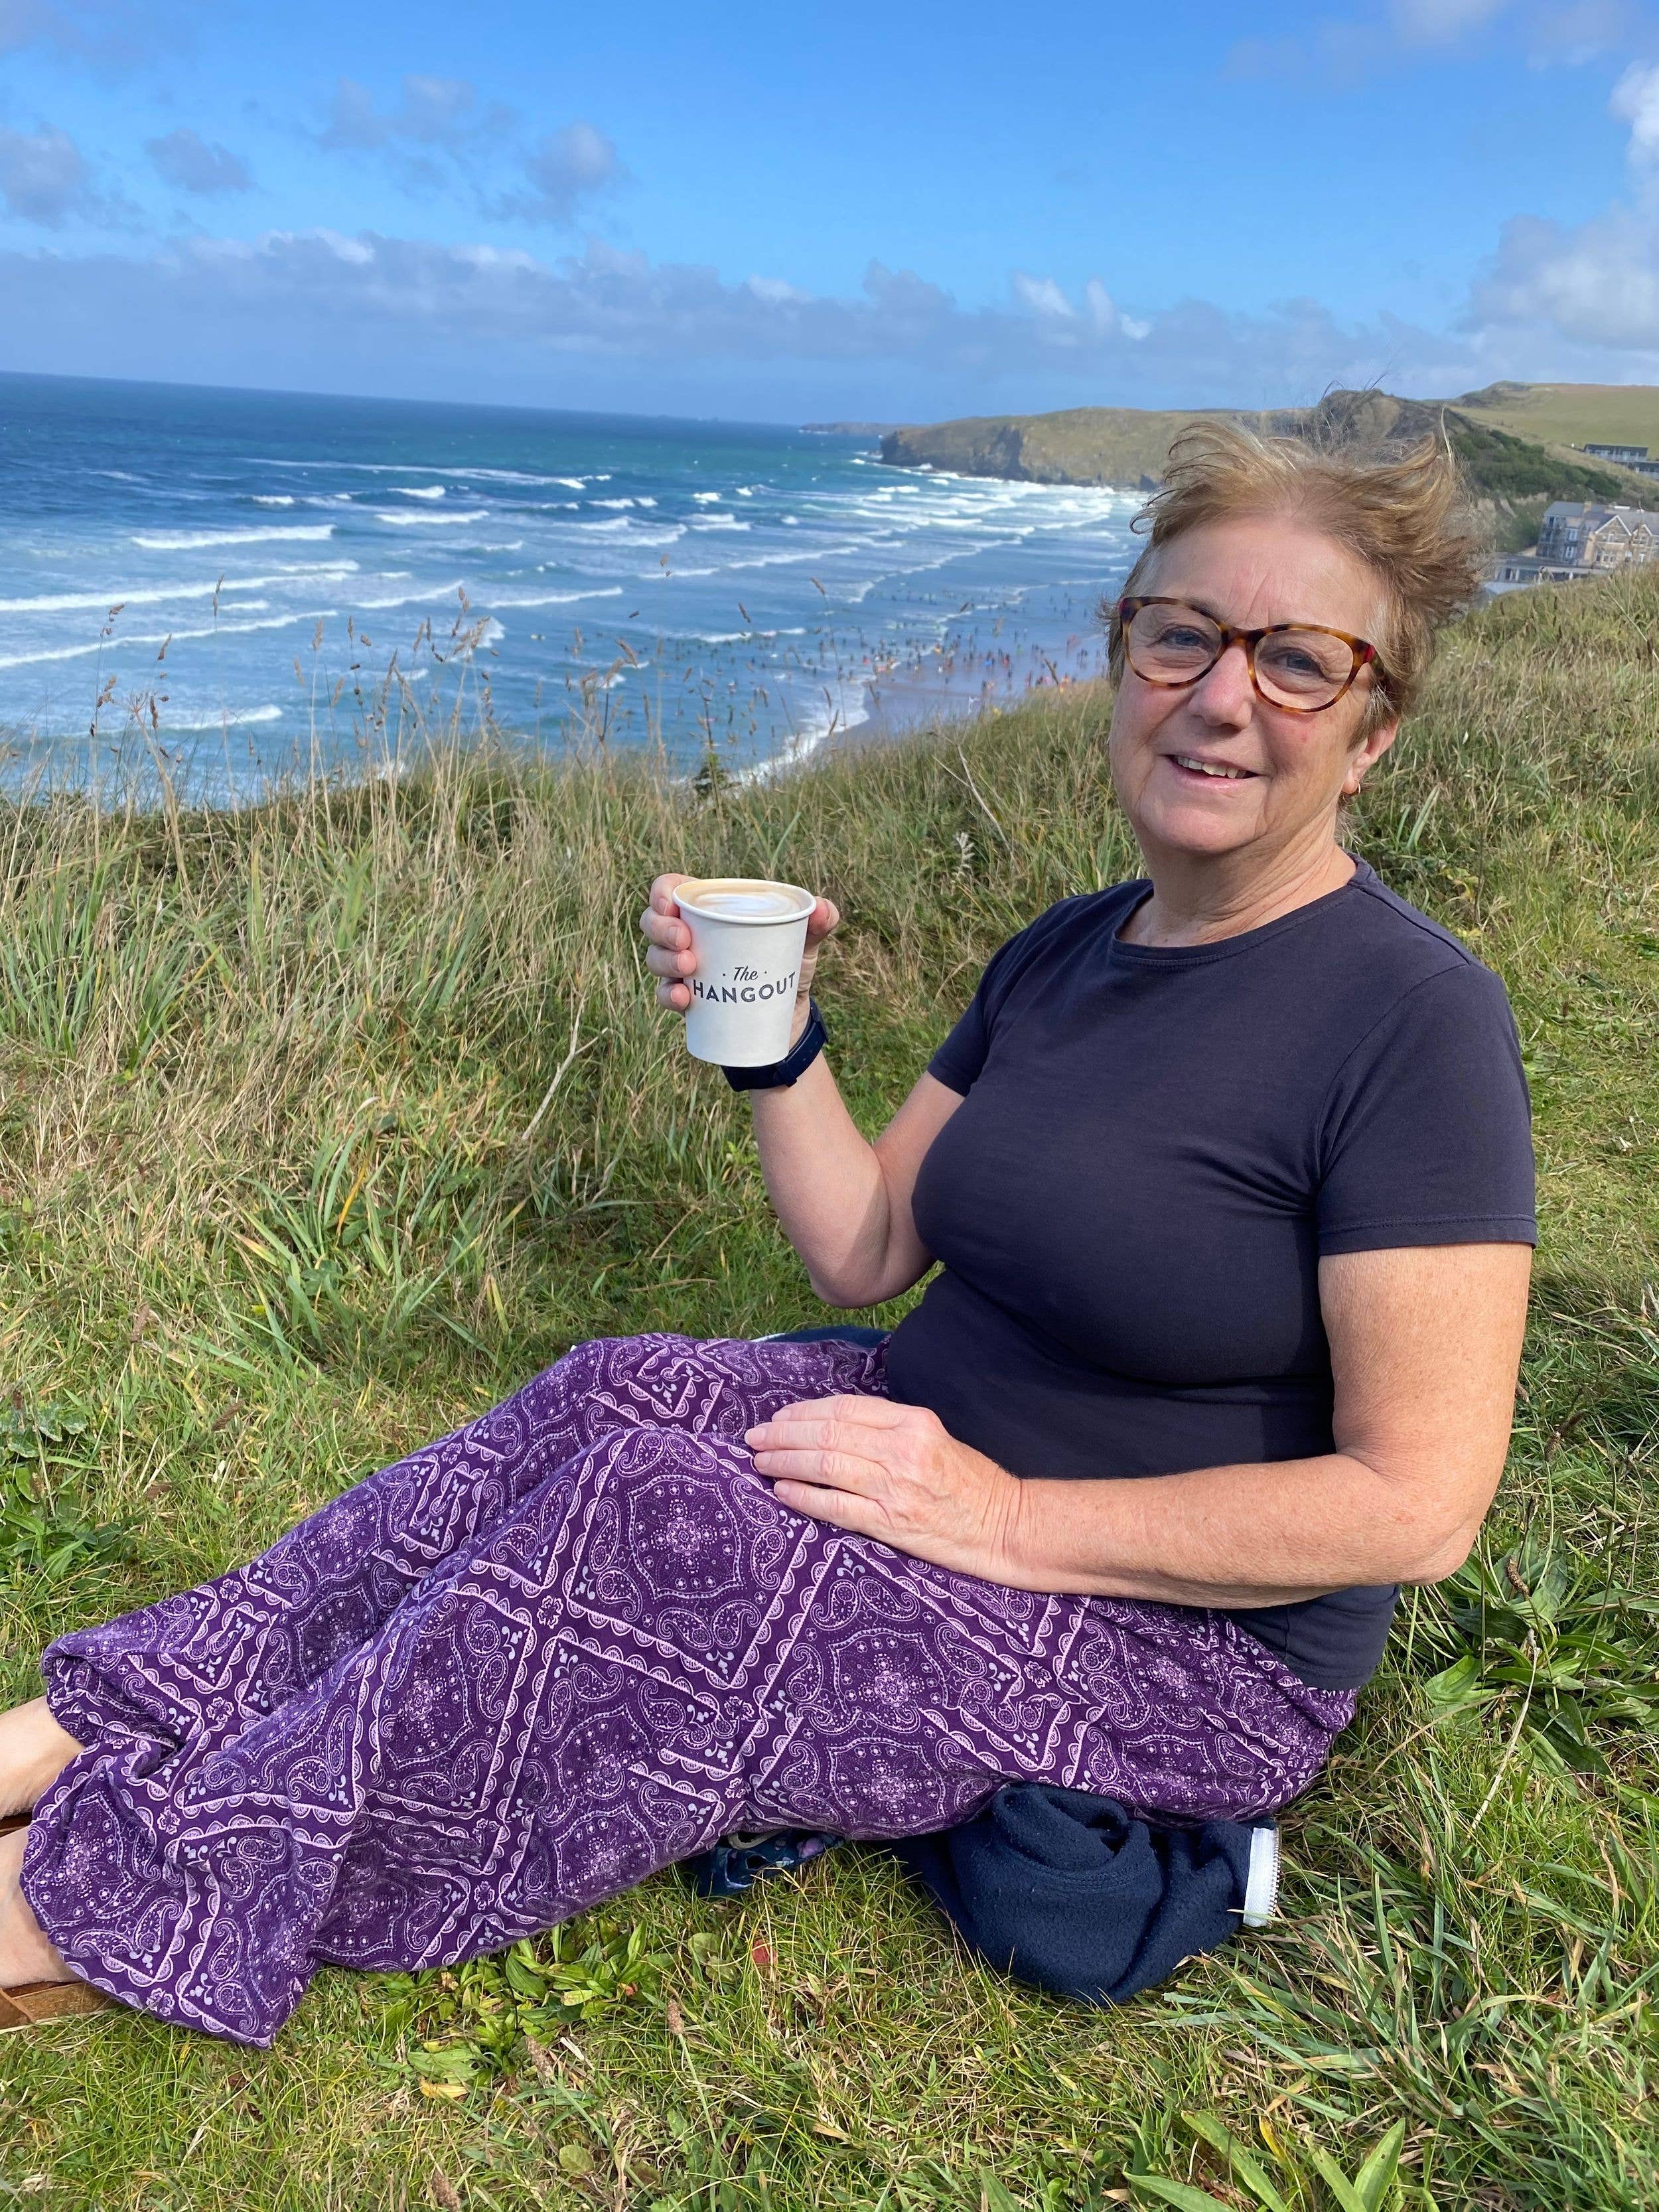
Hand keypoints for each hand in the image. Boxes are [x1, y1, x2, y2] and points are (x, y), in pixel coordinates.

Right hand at [640, 873, 840, 1034]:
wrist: (787, 1017)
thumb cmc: (788, 965)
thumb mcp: (804, 941)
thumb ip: (818, 921)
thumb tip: (822, 908)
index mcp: (710, 910)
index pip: (671, 889)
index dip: (661, 892)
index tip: (672, 904)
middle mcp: (689, 935)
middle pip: (653, 922)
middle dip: (661, 928)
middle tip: (684, 941)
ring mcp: (683, 968)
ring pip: (654, 957)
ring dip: (664, 960)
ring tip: (689, 966)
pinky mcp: (686, 999)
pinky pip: (664, 995)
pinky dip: (668, 995)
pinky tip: (684, 997)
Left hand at [745, 1395, 1025, 1582]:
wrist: (1005, 1525)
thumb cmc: (969, 1483)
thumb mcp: (934, 1437)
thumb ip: (888, 1429)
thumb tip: (830, 1426)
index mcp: (913, 1421)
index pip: (844, 1408)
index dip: (803, 1412)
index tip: (778, 1418)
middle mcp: (902, 1448)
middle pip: (827, 1433)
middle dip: (783, 1434)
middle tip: (755, 1438)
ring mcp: (895, 1486)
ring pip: (824, 1464)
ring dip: (784, 1462)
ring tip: (760, 1462)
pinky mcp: (891, 1522)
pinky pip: (835, 1506)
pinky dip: (803, 1496)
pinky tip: (782, 1491)